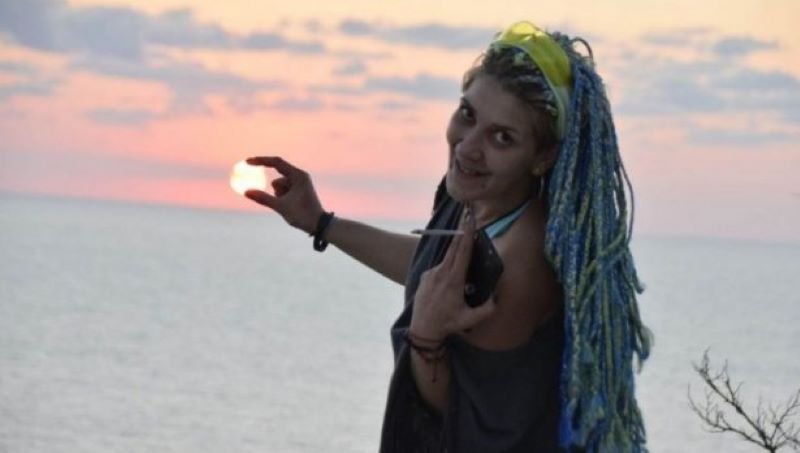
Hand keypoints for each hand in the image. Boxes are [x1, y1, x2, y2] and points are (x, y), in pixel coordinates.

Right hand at [244, 156, 323, 233]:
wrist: (318, 225)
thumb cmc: (303, 215)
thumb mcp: (281, 206)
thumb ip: (263, 198)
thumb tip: (246, 192)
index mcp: (298, 175)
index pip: (277, 162)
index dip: (261, 160)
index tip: (248, 161)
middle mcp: (299, 176)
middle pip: (278, 173)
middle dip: (272, 184)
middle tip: (261, 185)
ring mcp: (299, 183)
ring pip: (279, 184)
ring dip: (278, 194)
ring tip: (288, 205)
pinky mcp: (297, 190)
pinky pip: (282, 190)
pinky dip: (281, 197)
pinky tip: (290, 206)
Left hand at [409, 216, 495, 340]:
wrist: (422, 329)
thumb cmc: (447, 324)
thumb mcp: (470, 320)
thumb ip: (487, 309)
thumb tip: (497, 297)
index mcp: (453, 280)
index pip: (462, 252)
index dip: (467, 236)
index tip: (470, 221)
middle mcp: (441, 273)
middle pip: (454, 247)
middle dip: (462, 232)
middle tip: (469, 216)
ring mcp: (431, 273)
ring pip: (447, 258)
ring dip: (456, 251)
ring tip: (464, 247)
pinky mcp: (425, 276)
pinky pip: (440, 267)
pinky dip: (447, 266)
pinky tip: (450, 277)